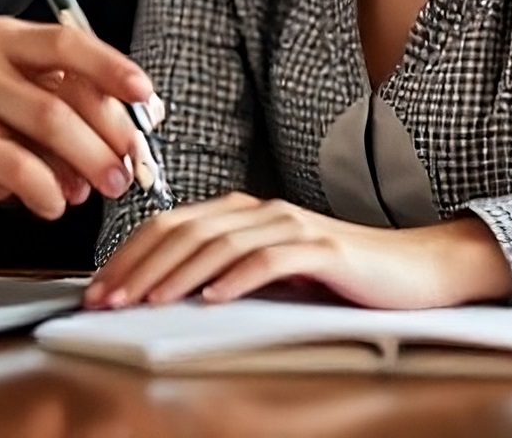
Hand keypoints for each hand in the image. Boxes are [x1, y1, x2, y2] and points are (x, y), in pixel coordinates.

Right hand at [0, 16, 155, 223]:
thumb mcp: (14, 115)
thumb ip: (65, 118)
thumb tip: (126, 145)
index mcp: (7, 41)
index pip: (72, 43)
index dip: (115, 70)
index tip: (147, 101)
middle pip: (67, 93)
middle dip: (109, 138)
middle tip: (130, 171)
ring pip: (47, 125)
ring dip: (85, 163)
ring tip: (98, 190)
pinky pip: (12, 164)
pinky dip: (44, 189)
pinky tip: (52, 204)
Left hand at [85, 193, 511, 309]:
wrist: (413, 269)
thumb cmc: (338, 274)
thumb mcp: (270, 271)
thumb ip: (225, 271)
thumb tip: (163, 293)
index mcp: (242, 211)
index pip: (170, 226)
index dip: (128, 255)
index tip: (98, 288)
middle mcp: (261, 210)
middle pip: (185, 231)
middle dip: (138, 267)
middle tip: (107, 299)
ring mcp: (292, 226)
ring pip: (219, 243)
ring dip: (176, 275)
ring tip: (146, 301)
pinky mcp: (323, 249)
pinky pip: (270, 260)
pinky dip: (236, 278)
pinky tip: (212, 297)